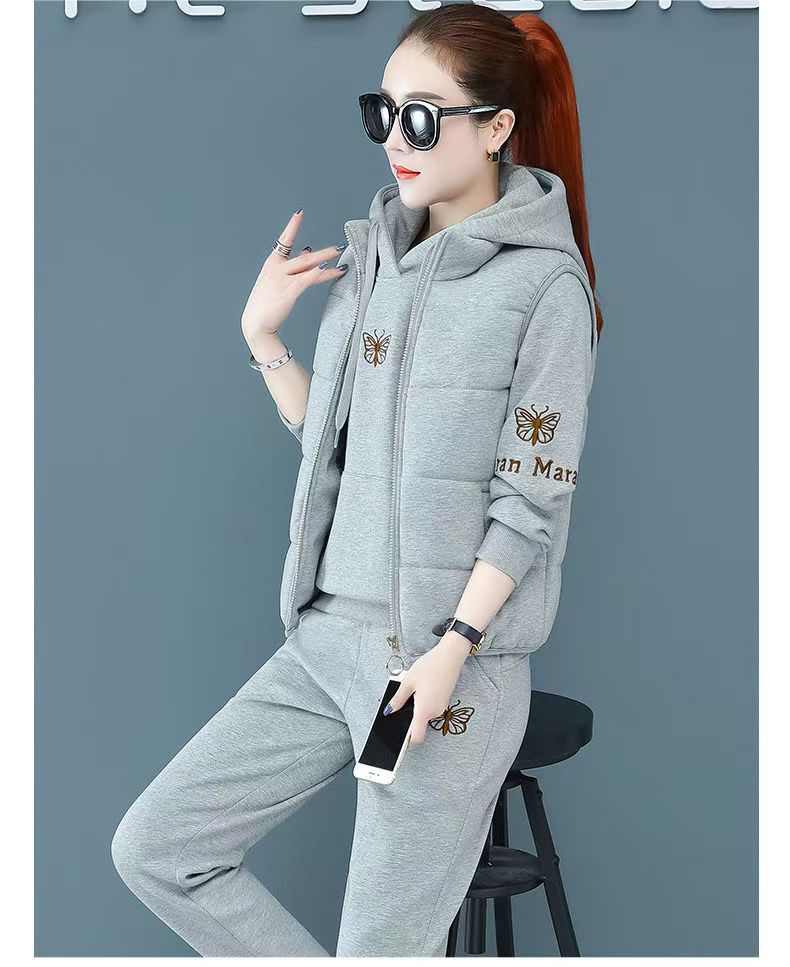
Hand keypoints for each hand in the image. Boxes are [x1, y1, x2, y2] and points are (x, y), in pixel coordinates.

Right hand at [241, 209, 347, 354]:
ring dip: (326, 261)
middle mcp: (277, 269)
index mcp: (272, 264)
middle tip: (339, 247)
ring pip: (308, 267)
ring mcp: (282, 280)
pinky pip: (306, 280)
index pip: (284, 241)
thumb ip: (292, 265)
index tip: (299, 213)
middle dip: (324, 252)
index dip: (292, 226)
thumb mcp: (276, 280)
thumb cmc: (266, 302)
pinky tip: (328, 268)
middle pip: (304, 257)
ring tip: (341, 258)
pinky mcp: (288, 292)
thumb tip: (307, 250)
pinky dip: (317, 273)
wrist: (256, 323)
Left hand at [386, 634, 470, 745]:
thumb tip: (389, 711)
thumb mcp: (408, 681)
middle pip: (419, 726)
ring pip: (425, 716)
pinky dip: (424, 703)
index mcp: (424, 710)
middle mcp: (434, 712)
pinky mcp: (443, 702)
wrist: (450, 657)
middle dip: (410, 718)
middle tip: (403, 702)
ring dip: (417, 708)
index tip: (399, 736)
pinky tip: (422, 688)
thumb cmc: (430, 667)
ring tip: (414, 690)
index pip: (417, 737)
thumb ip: (398, 699)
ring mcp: (441, 708)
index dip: (407, 741)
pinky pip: (431, 709)